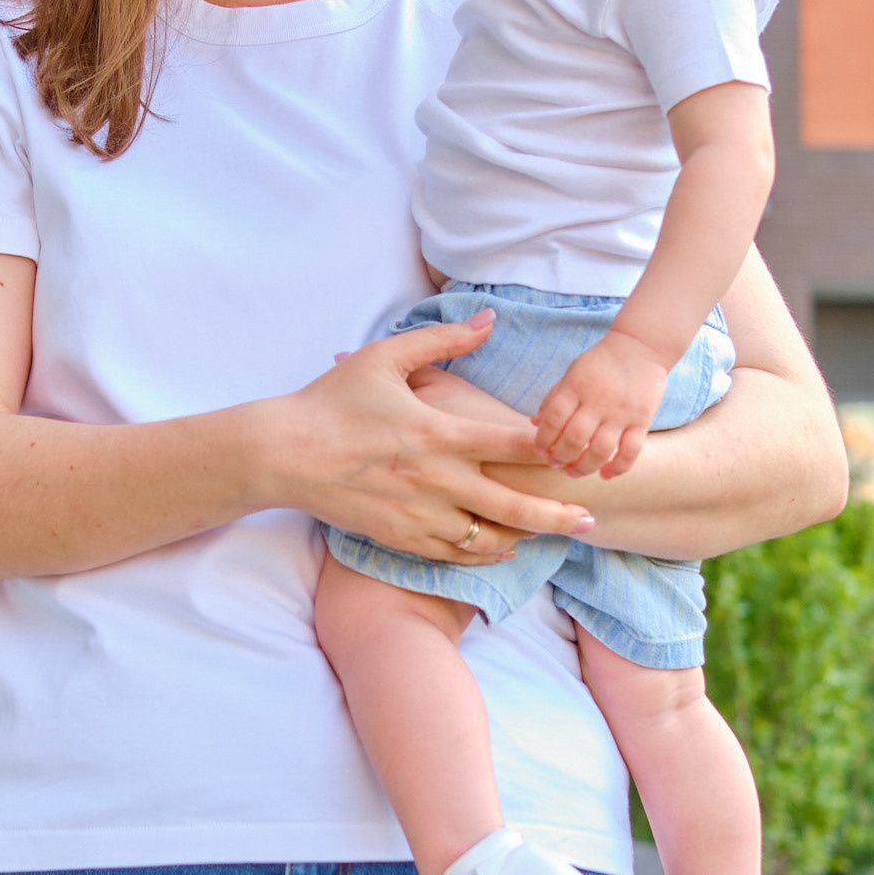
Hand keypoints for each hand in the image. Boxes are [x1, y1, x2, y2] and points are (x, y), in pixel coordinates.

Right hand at [264, 312, 597, 563]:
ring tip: (553, 534)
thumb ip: (442, 339)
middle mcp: (436, 480)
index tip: (578, 452)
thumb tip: (488, 320)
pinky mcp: (399, 537)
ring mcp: (418, 514)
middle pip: (513, 505)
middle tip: (590, 516)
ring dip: (525, 537)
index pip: (511, 444)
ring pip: (488, 539)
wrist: (282, 453)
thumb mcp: (385, 358)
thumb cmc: (331, 401)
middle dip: (558, 513)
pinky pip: (453, 554)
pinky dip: (483, 554)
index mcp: (437, 433)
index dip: (552, 449)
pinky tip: (502, 549)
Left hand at [533, 329, 669, 478]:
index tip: (540, 450)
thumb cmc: (600, 362)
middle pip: (575, 438)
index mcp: (577, 386)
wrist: (640, 347)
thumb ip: (554, 397)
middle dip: (561, 457)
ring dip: (584, 467)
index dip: (543, 438)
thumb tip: (533, 423)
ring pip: (601, 450)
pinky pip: (630, 451)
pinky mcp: (642, 420)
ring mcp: (621, 412)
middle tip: (555, 464)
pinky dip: (617, 468)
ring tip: (574, 472)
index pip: (554, 418)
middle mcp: (598, 400)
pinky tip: (604, 475)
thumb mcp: (572, 372)